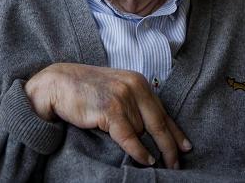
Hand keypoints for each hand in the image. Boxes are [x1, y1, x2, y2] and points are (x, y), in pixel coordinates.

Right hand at [24, 63, 191, 168]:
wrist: (59, 84)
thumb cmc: (86, 89)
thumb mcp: (117, 89)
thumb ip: (134, 103)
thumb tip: (151, 128)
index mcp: (138, 81)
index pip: (162, 110)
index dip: (175, 131)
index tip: (186, 147)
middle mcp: (134, 86)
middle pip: (159, 123)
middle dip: (170, 146)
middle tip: (177, 164)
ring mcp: (123, 97)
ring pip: (142, 131)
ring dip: (146, 148)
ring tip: (155, 163)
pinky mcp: (110, 110)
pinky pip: (130, 137)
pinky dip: (139, 152)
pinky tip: (147, 160)